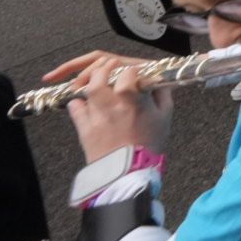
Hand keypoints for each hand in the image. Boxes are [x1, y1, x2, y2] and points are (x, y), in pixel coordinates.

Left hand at [43, 52, 173, 162]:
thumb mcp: (165, 118)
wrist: (128, 173)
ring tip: (95, 81)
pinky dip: (77, 101)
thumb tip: (158, 81)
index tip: (134, 71)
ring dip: (90, 82)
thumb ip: (162, 95)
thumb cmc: (149, 146)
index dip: (131, 69)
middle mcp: (113, 106)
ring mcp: (97, 116)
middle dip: (104, 68)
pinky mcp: (85, 129)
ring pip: (87, 90)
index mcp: (135, 101)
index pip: (129, 73)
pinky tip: (83, 101)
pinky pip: (75, 109)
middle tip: (109, 67)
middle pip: (101, 77)